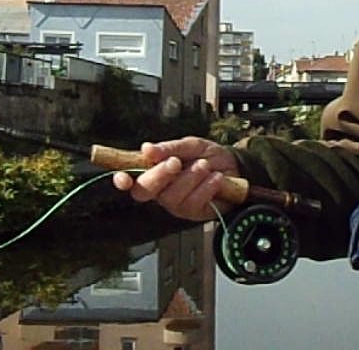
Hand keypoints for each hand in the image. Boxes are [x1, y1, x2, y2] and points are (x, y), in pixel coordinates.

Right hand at [111, 136, 239, 221]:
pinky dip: (206, 187)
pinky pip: (193, 202)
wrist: (236, 167)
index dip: (123, 181)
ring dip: (189, 178)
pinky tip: (217, 178)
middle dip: (159, 175)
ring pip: (171, 197)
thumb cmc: (207, 156)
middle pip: (145, 190)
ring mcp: (176, 204)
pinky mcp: (193, 213)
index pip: (131, 181)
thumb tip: (146, 149)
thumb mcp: (190, 145)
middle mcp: (161, 191)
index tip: (123, 177)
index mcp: (155, 172)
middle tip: (175, 162)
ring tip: (205, 166)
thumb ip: (169, 148)